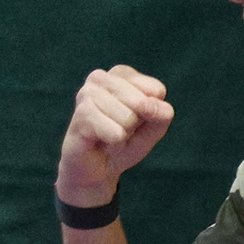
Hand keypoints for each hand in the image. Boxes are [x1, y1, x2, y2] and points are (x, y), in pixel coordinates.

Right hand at [56, 65, 173, 205]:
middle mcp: (101, 77)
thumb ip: (162, 113)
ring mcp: (88, 93)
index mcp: (121, 74)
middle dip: (136, 125)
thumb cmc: (125, 142)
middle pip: (143, 103)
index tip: (134, 121)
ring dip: (123, 135)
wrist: (96, 169)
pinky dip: (115, 144)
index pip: (157, 91)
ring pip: (129, 118)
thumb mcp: (154, 127)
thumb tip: (146, 104)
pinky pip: (117, 133)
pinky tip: (101, 142)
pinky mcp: (82, 114)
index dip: (152, 114)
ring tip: (108, 135)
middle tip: (119, 130)